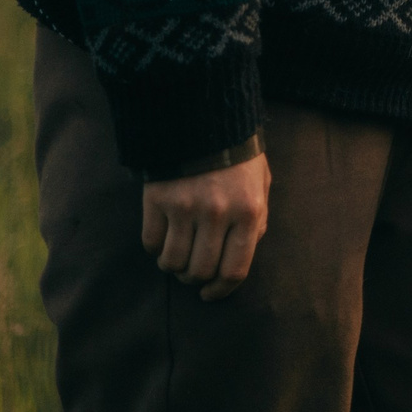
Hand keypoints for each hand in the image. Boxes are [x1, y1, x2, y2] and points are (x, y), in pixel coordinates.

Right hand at [141, 152, 270, 300]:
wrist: (203, 117)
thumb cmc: (237, 156)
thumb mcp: (260, 185)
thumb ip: (256, 221)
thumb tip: (243, 253)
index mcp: (247, 211)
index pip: (234, 271)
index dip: (220, 290)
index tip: (210, 294)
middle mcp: (217, 213)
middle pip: (199, 272)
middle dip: (195, 280)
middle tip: (192, 273)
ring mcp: (184, 207)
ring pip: (172, 262)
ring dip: (172, 267)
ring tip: (177, 256)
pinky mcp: (157, 199)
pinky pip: (151, 242)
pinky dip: (155, 248)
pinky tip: (163, 237)